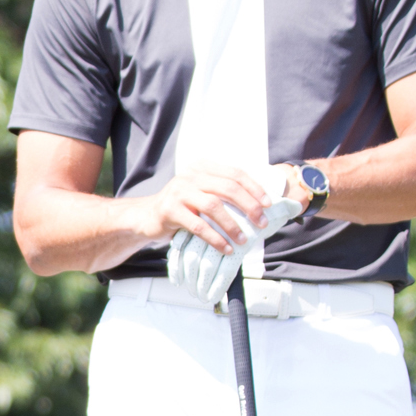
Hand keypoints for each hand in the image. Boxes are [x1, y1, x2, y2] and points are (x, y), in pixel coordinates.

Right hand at [162, 179, 304, 307]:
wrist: (146, 217)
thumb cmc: (182, 208)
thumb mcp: (202, 193)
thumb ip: (223, 193)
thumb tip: (260, 205)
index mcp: (202, 167)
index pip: (235, 174)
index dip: (255, 188)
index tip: (269, 205)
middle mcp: (190, 175)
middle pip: (228, 188)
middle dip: (250, 207)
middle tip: (262, 223)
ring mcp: (179, 191)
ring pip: (214, 206)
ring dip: (233, 225)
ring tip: (244, 240)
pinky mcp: (170, 210)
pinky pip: (198, 225)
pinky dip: (215, 238)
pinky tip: (226, 248)